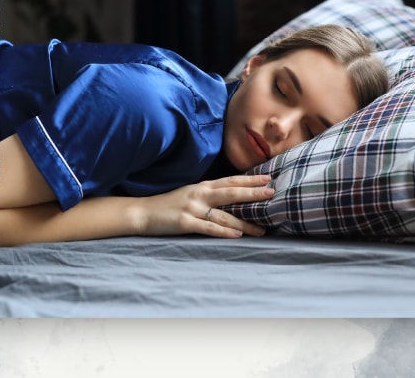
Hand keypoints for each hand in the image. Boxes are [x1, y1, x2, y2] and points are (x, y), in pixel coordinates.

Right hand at [138, 174, 273, 238]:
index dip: (250, 179)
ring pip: (224, 215)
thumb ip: (210, 194)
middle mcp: (200, 194)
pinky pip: (208, 228)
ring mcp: (192, 208)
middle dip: (253, 194)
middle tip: (272, 193)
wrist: (142, 212)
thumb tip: (233, 196)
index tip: (268, 178)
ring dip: (244, 222)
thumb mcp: (191, 193)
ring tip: (262, 228)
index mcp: (203, 186)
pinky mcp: (184, 223)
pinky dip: (223, 232)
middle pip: (231, 193)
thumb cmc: (169, 204)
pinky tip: (236, 235)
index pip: (231, 180)